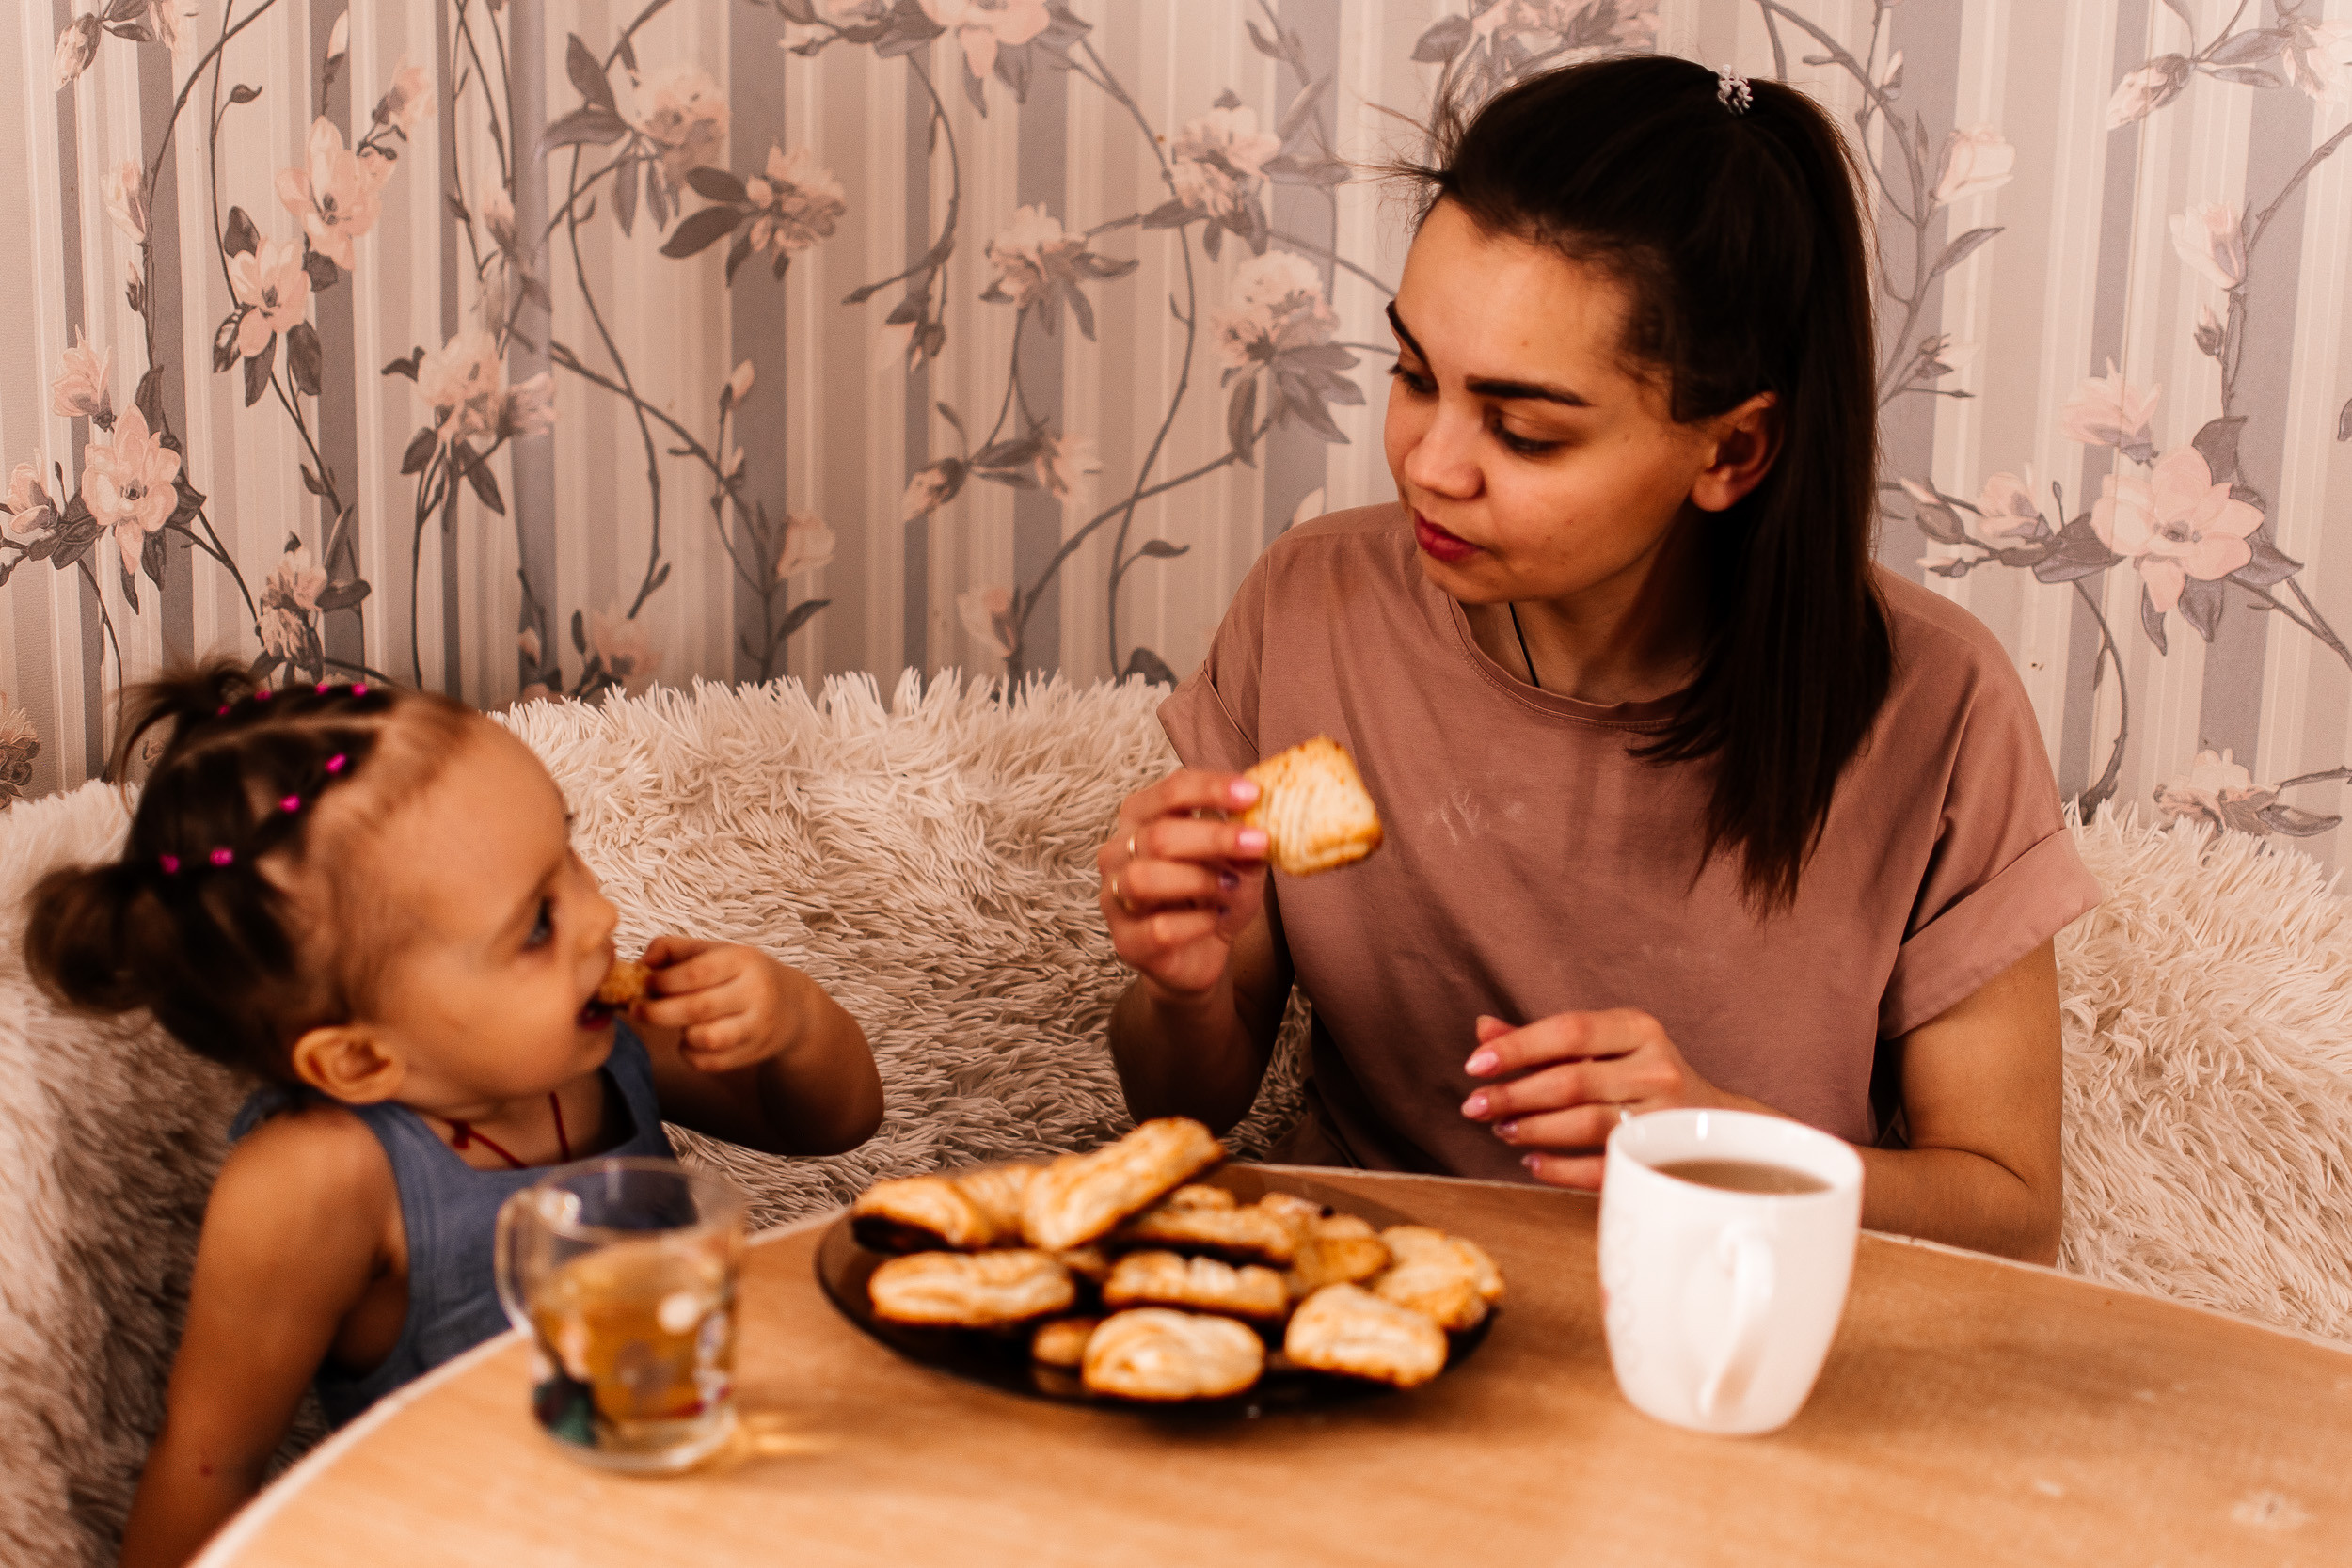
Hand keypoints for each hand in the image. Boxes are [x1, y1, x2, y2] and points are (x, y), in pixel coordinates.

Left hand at [634, 935, 807, 1072]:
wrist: (793, 1007)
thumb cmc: (743, 975)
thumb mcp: (716, 951)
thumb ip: (674, 949)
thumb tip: (642, 963)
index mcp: (744, 961)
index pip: (697, 972)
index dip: (663, 981)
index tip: (646, 984)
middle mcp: (755, 992)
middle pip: (697, 1008)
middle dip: (657, 1012)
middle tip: (637, 1010)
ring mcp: (757, 1026)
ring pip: (706, 1039)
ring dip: (681, 1034)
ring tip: (676, 1024)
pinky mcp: (753, 1053)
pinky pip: (711, 1062)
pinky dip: (691, 1054)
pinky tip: (690, 1041)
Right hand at [1099, 769, 1269, 1002]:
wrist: (1199, 954)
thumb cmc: (1214, 896)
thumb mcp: (1240, 864)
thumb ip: (1248, 843)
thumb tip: (1268, 820)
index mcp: (1142, 818)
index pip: (1170, 792)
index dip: (1210, 789)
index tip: (1253, 794)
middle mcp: (1118, 852)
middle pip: (1158, 835)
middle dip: (1214, 838)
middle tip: (1259, 842)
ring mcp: (1114, 897)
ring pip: (1144, 878)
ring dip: (1199, 880)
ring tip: (1232, 886)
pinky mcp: (1125, 941)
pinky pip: (1158, 928)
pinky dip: (1196, 923)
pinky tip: (1215, 920)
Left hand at [1459, 1009, 1732, 1187]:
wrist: (1714, 1120)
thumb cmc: (1641, 1077)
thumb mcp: (1602, 1047)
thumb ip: (1542, 1042)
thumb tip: (1483, 1030)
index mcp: (1638, 1028)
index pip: (1569, 1030)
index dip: (1517, 1047)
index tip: (1475, 1064)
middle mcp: (1656, 1067)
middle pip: (1571, 1081)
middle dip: (1513, 1095)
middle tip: (1474, 1106)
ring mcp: (1663, 1116)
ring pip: (1585, 1124)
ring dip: (1533, 1129)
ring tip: (1502, 1130)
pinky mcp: (1661, 1158)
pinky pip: (1601, 1167)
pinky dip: (1559, 1168)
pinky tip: (1532, 1161)